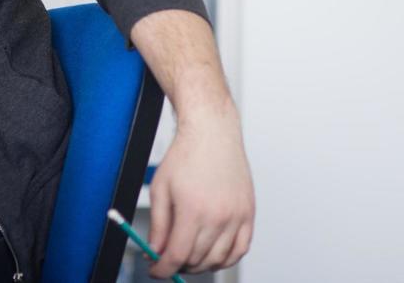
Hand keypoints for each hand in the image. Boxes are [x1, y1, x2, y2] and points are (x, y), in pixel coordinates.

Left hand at [145, 105, 254, 278]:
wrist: (212, 134)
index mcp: (193, 210)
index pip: (177, 255)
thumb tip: (155, 252)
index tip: (155, 271)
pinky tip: (213, 256)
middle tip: (167, 259)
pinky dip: (226, 259)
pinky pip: (240, 250)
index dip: (162, 269)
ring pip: (219, 259)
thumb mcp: (160, 189)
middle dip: (178, 265)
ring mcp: (237, 217)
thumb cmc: (184, 156)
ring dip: (200, 264)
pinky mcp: (248, 214)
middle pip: (197, 259)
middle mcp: (218, 217)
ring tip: (187, 256)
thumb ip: (158, 225)